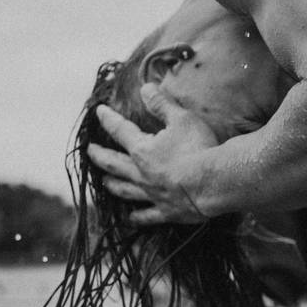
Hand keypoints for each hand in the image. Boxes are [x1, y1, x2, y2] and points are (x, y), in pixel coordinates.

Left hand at [85, 84, 219, 225]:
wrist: (216, 183)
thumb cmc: (200, 148)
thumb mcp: (182, 119)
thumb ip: (162, 104)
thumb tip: (145, 88)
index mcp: (142, 149)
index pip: (120, 130)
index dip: (108, 119)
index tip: (99, 112)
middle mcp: (141, 173)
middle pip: (114, 164)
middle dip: (99, 155)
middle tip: (90, 151)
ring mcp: (152, 194)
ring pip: (125, 190)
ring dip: (113, 185)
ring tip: (104, 182)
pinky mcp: (167, 211)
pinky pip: (147, 215)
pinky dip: (136, 217)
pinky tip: (130, 218)